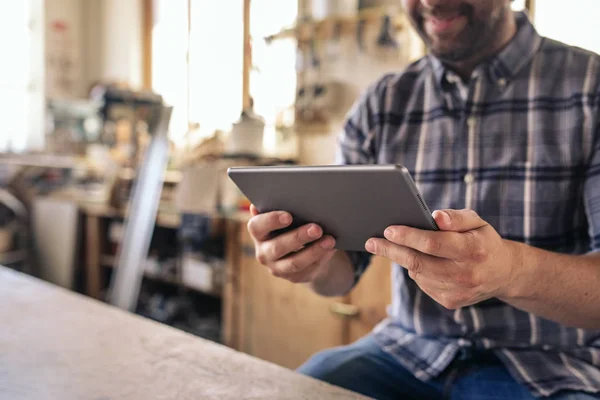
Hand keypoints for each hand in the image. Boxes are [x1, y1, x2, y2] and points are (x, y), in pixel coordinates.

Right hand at [247, 204, 336, 282]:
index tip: (289, 216)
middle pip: (278, 247)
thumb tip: (276, 196)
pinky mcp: (294, 277)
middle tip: (317, 228)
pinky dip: (321, 258)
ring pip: (295, 262)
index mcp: (258, 233)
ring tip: (330, 240)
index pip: (256, 227)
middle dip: (298, 237)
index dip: (271, 221)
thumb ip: (279, 207)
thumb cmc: (290, 225)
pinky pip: (308, 269)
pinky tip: (331, 248)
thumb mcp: (283, 216)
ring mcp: (277, 268)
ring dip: (314, 251)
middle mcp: (263, 252)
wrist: (299, 249)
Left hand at [365, 209, 520, 308]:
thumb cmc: (483, 240)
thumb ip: (456, 217)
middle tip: (371, 242)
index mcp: (472, 249)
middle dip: (391, 250)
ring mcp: (458, 292)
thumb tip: (435, 217)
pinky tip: (420, 262)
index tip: (388, 230)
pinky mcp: (451, 302)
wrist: (504, 273)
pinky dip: (417, 271)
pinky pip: (423, 284)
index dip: (407, 236)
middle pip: (418, 262)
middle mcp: (466, 274)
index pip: (432, 243)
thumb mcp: (476, 222)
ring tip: (393, 246)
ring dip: (403, 259)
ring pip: (417, 274)